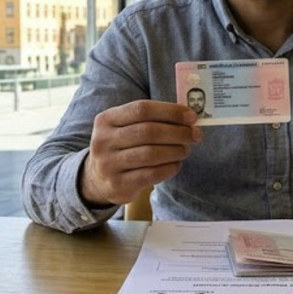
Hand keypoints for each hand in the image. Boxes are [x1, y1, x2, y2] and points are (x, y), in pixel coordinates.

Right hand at [80, 100, 202, 205]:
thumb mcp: (125, 128)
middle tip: (195, 135)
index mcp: (106, 119)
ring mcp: (109, 164)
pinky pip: (151, 174)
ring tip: (186, 149)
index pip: (141, 109)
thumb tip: (187, 117)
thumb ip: (150, 119)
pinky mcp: (118, 184)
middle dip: (177, 132)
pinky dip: (169, 168)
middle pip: (148, 131)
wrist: (97, 179)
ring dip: (175, 150)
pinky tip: (176, 164)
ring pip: (151, 154)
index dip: (170, 111)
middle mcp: (104, 140)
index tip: (191, 116)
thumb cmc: (121, 147)